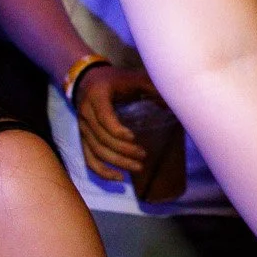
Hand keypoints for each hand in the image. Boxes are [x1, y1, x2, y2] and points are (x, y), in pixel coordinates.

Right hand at [72, 64, 156, 181]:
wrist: (88, 79)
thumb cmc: (116, 80)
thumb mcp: (133, 78)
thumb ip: (152, 88)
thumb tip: (173, 102)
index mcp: (97, 97)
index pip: (104, 118)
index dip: (117, 131)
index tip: (134, 138)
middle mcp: (86, 114)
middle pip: (102, 138)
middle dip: (123, 150)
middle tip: (143, 156)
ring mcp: (83, 128)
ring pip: (96, 151)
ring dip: (117, 162)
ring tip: (137, 167)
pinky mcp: (83, 138)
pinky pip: (89, 158)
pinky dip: (101, 171)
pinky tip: (118, 178)